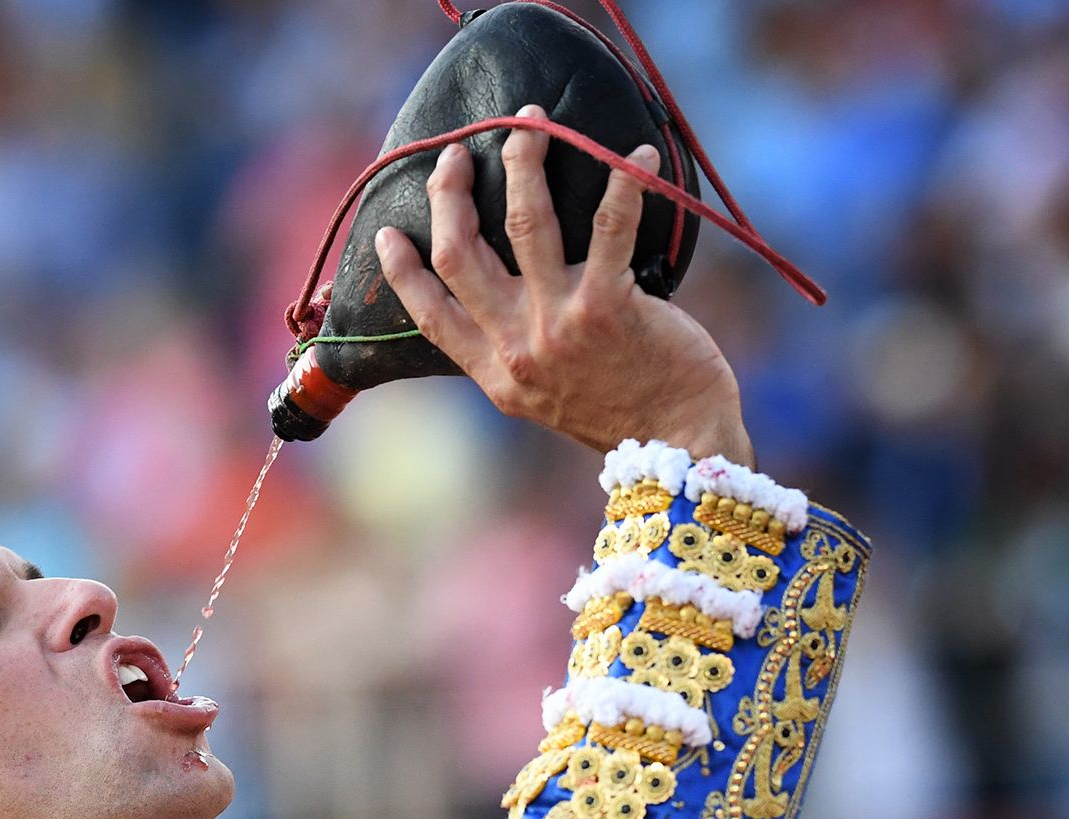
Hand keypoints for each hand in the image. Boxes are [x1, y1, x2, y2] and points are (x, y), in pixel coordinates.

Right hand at [375, 109, 752, 464]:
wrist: (678, 443)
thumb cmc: (621, 413)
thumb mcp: (544, 399)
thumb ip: (516, 356)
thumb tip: (504, 302)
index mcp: (495, 373)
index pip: (429, 313)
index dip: (403, 269)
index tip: (390, 232)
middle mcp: (517, 348)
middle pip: (460, 254)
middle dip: (450, 193)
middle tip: (458, 154)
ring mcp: (559, 325)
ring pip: (523, 223)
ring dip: (523, 163)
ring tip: (530, 126)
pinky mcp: (611, 306)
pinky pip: (611, 224)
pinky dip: (625, 180)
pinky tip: (637, 153)